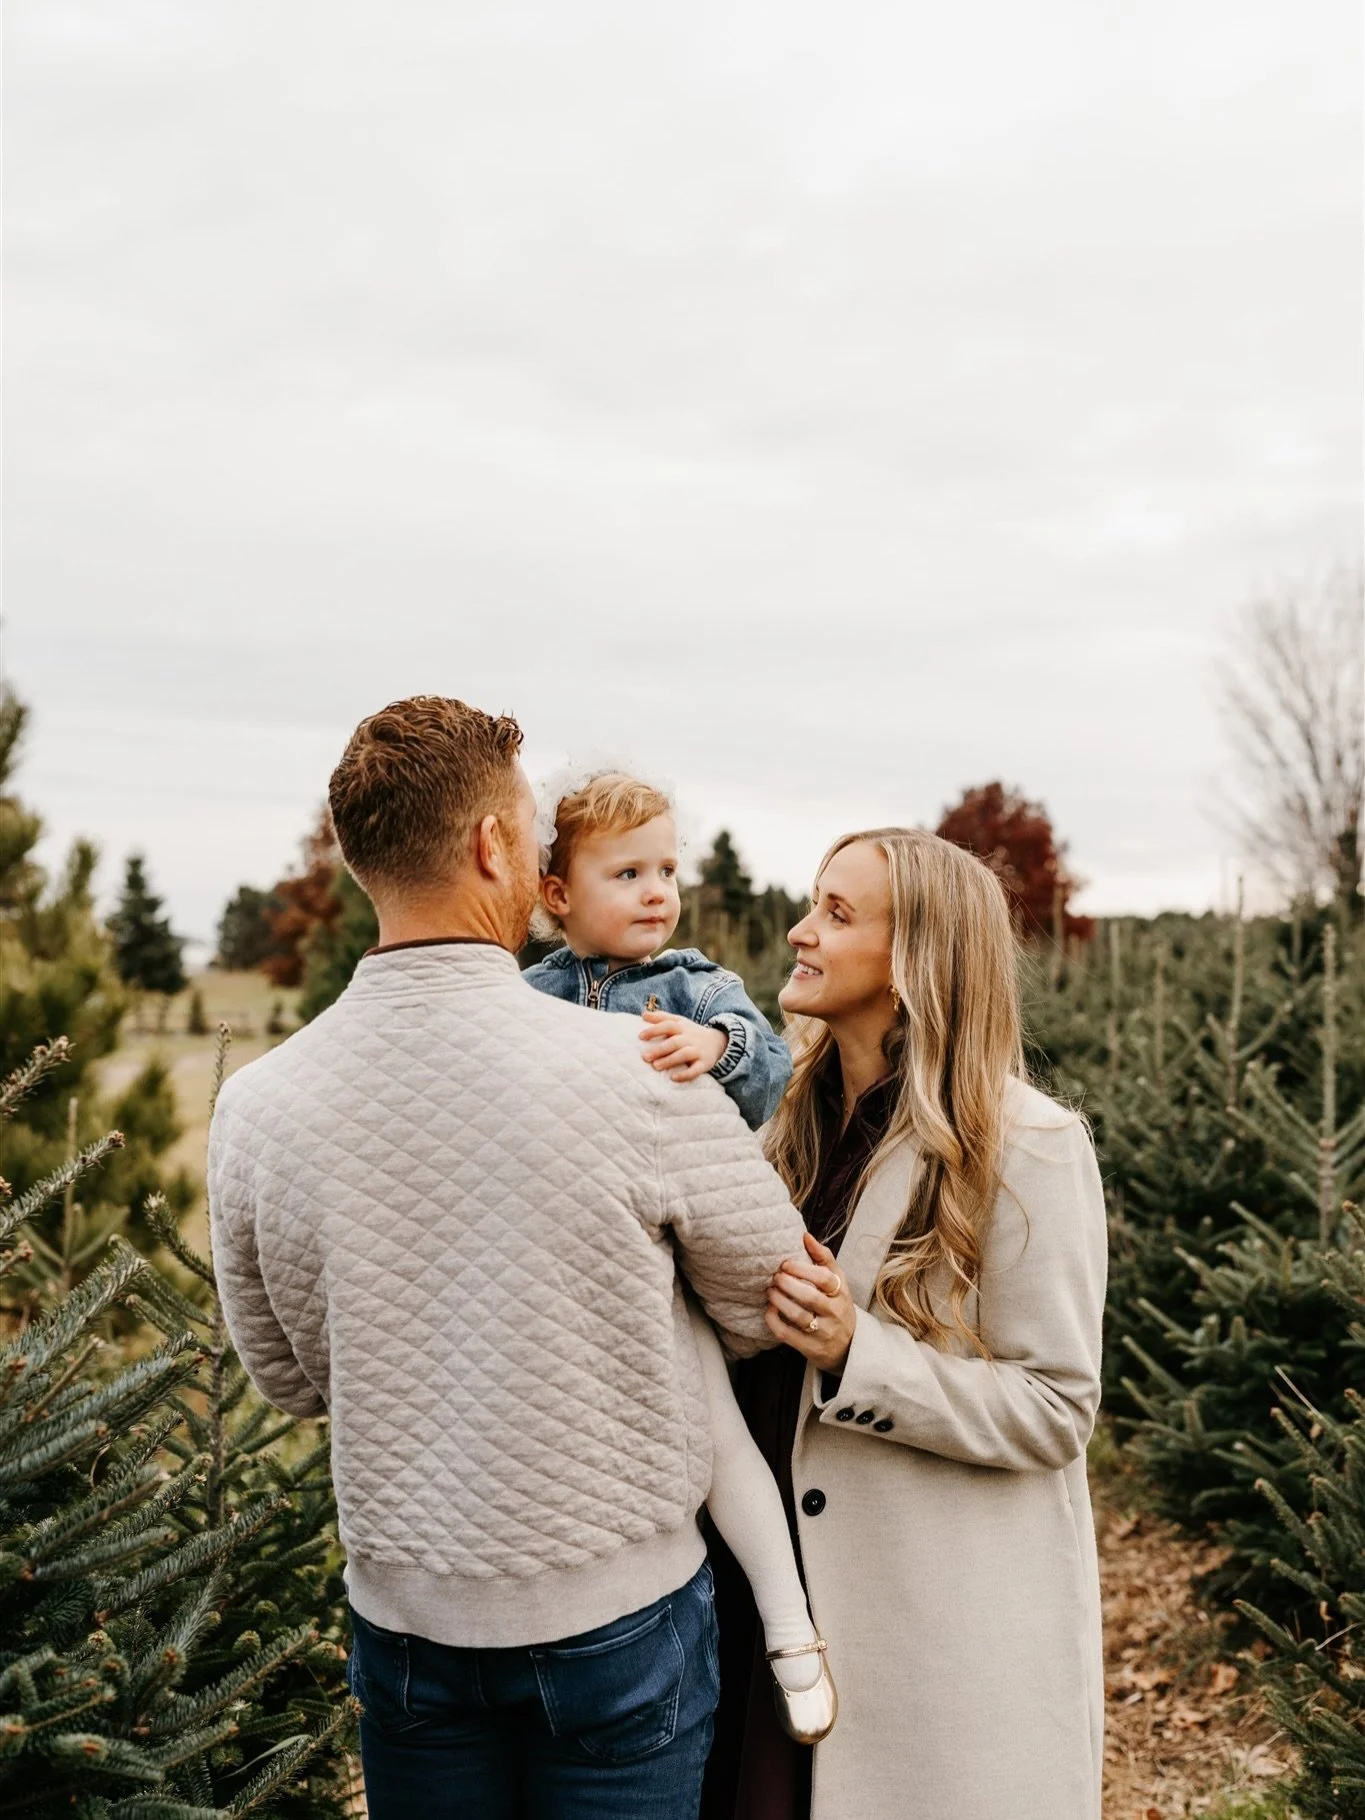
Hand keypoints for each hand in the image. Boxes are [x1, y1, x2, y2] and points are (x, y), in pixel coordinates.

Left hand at [639, 1009, 728, 1081]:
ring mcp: (698, 1051)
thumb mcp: (679, 1022)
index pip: (667, 1026)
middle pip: (674, 1042)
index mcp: (682, 1027)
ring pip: (684, 1055)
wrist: (718, 1042)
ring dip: (670, 1060)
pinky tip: (673, 1078)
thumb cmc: (690, 1033)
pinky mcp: (704, 1063)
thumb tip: (643, 1014)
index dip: (654, 1030)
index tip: (640, 1036)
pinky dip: (685, 1075)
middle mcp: (690, 1038)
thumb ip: (661, 1017)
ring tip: (656, 1066)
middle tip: (644, 1057)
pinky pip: (696, 1070)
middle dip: (659, 1049)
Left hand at [766, 1232, 855, 1371]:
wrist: (849, 1346)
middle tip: (775, 1277)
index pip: (825, 1278)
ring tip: (770, 1291)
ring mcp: (823, 1332)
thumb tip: (804, 1235)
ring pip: (798, 1316)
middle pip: (810, 1297)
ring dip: (780, 1301)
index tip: (786, 1263)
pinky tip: (769, 1310)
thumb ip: (823, 1258)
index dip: (802, 1269)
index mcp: (841, 1293)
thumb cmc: (837, 1306)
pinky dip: (774, 1321)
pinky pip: (788, 1334)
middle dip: (788, 1284)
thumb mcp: (838, 1282)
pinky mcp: (811, 1348)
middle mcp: (835, 1313)